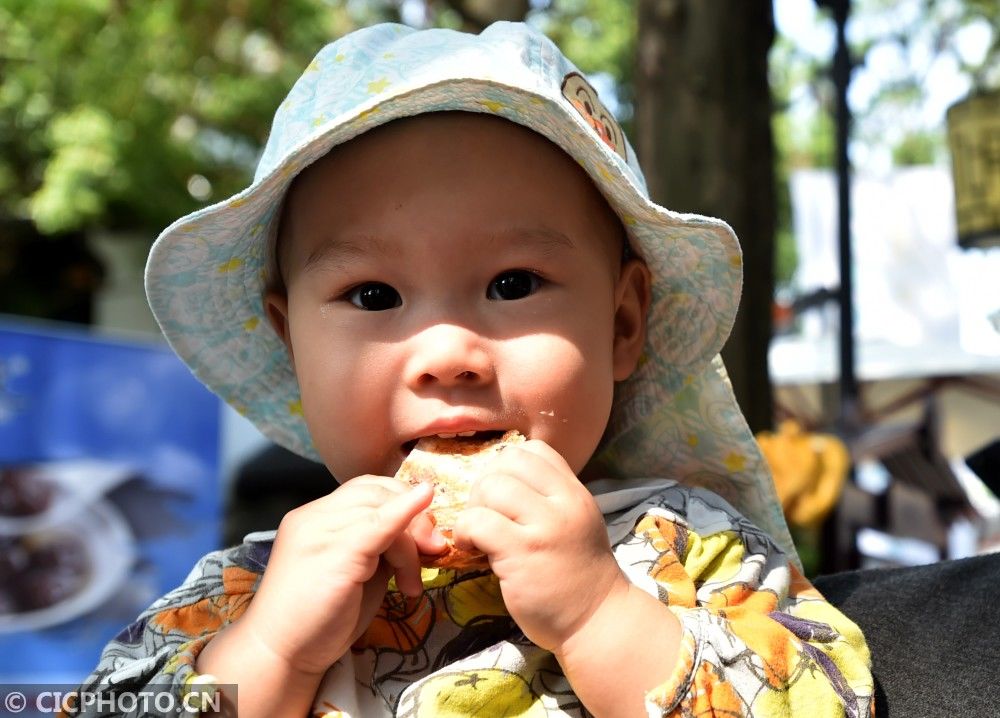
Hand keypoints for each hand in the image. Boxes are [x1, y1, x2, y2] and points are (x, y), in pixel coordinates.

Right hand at [236, 476, 444, 675]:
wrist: (280, 655)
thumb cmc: (318, 620)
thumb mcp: (357, 573)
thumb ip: (381, 547)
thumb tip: (421, 534)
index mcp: (315, 518)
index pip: (365, 489)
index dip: (401, 501)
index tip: (423, 536)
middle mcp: (314, 516)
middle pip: (377, 492)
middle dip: (414, 516)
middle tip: (431, 551)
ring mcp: (321, 531)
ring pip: (382, 510)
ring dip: (410, 543)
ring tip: (411, 583)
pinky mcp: (334, 552)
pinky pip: (379, 524)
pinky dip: (406, 514)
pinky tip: (424, 512)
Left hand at [452, 440, 630, 652]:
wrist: (596, 621)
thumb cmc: (579, 574)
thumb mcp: (576, 522)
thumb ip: (549, 498)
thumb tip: (501, 479)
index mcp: (574, 492)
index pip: (533, 450)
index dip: (508, 467)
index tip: (504, 496)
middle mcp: (563, 503)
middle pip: (507, 463)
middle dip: (485, 485)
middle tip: (486, 515)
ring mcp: (543, 527)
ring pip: (490, 487)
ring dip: (473, 509)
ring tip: (477, 533)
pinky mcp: (521, 553)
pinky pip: (477, 522)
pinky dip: (464, 532)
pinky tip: (470, 547)